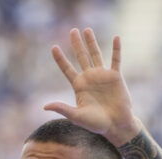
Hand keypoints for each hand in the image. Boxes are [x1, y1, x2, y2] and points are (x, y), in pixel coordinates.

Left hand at [44, 28, 140, 146]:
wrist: (116, 125)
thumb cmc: (96, 124)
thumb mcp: (77, 116)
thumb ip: (62, 109)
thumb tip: (45, 106)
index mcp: (79, 86)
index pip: (67, 69)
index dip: (60, 59)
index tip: (54, 47)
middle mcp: (90, 78)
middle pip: (81, 57)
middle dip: (76, 44)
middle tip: (72, 30)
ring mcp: (102, 76)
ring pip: (96, 54)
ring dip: (92, 42)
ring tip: (87, 29)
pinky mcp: (115, 76)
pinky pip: (116, 60)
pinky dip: (116, 49)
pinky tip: (116, 37)